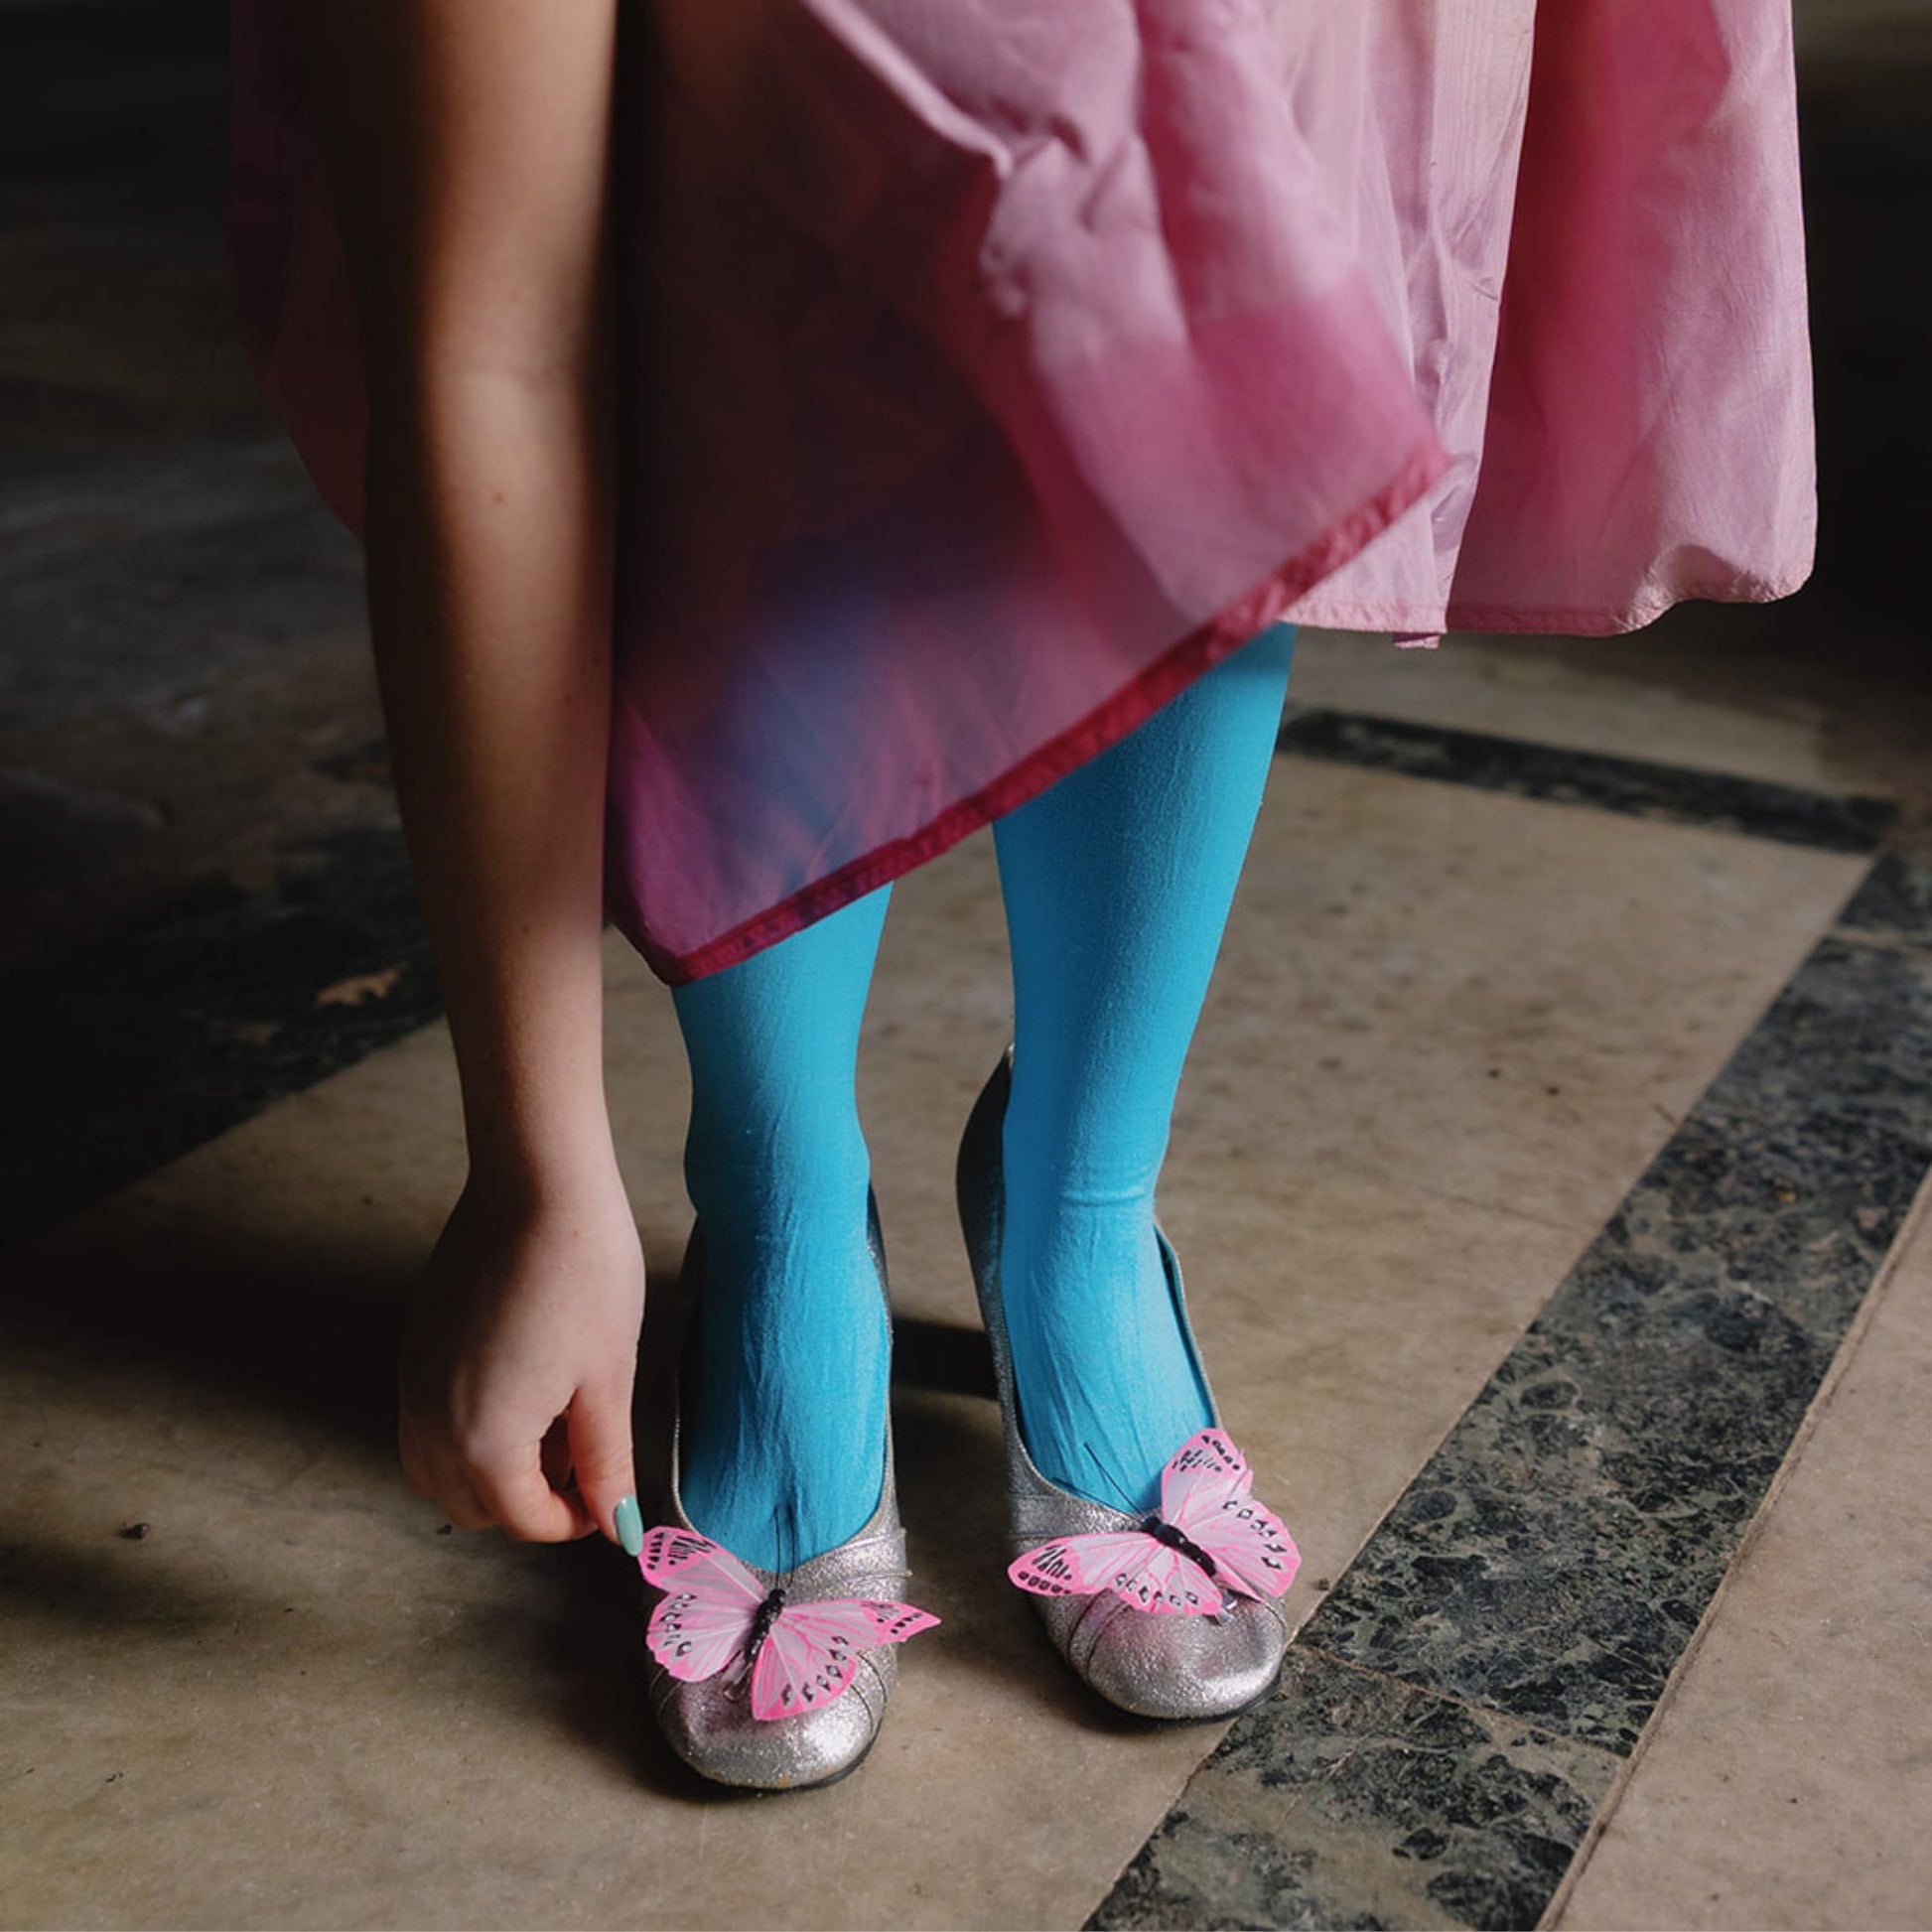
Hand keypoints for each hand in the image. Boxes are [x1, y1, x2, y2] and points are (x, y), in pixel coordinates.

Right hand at [399, 1158, 644, 1543]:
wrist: (536, 1185)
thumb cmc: (584, 1276)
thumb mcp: (608, 1381)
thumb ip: (605, 1464)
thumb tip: (617, 1528)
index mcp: (483, 1443)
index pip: (523, 1519)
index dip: (574, 1520)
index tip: (610, 1496)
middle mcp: (430, 1422)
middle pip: (472, 1505)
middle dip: (529, 1499)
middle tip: (585, 1455)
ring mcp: (414, 1380)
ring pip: (438, 1468)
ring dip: (491, 1470)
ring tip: (554, 1421)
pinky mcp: (415, 1345)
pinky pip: (427, 1420)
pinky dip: (468, 1430)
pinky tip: (523, 1383)